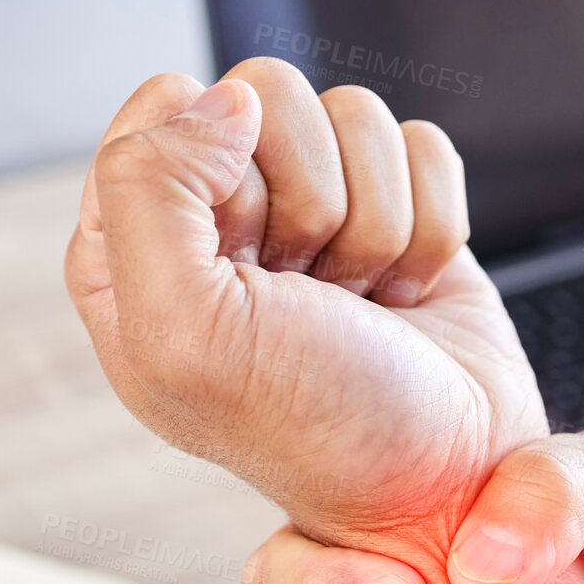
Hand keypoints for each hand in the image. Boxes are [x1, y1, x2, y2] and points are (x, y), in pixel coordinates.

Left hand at [64, 60, 583, 583]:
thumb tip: (222, 98)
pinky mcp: (399, 212)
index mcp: (133, 246)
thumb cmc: (320, 433)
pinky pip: (424, 149)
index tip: (246, 269)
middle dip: (311, 203)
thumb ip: (150, 188)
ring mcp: (314, 213)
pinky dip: (433, 227)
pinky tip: (406, 296)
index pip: (166, 110)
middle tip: (312, 296)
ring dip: (377, 224)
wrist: (450, 485)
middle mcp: (219, 221)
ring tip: (361, 306)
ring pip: (353, 116)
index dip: (221, 180)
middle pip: (267, 98)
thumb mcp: (184, 335)